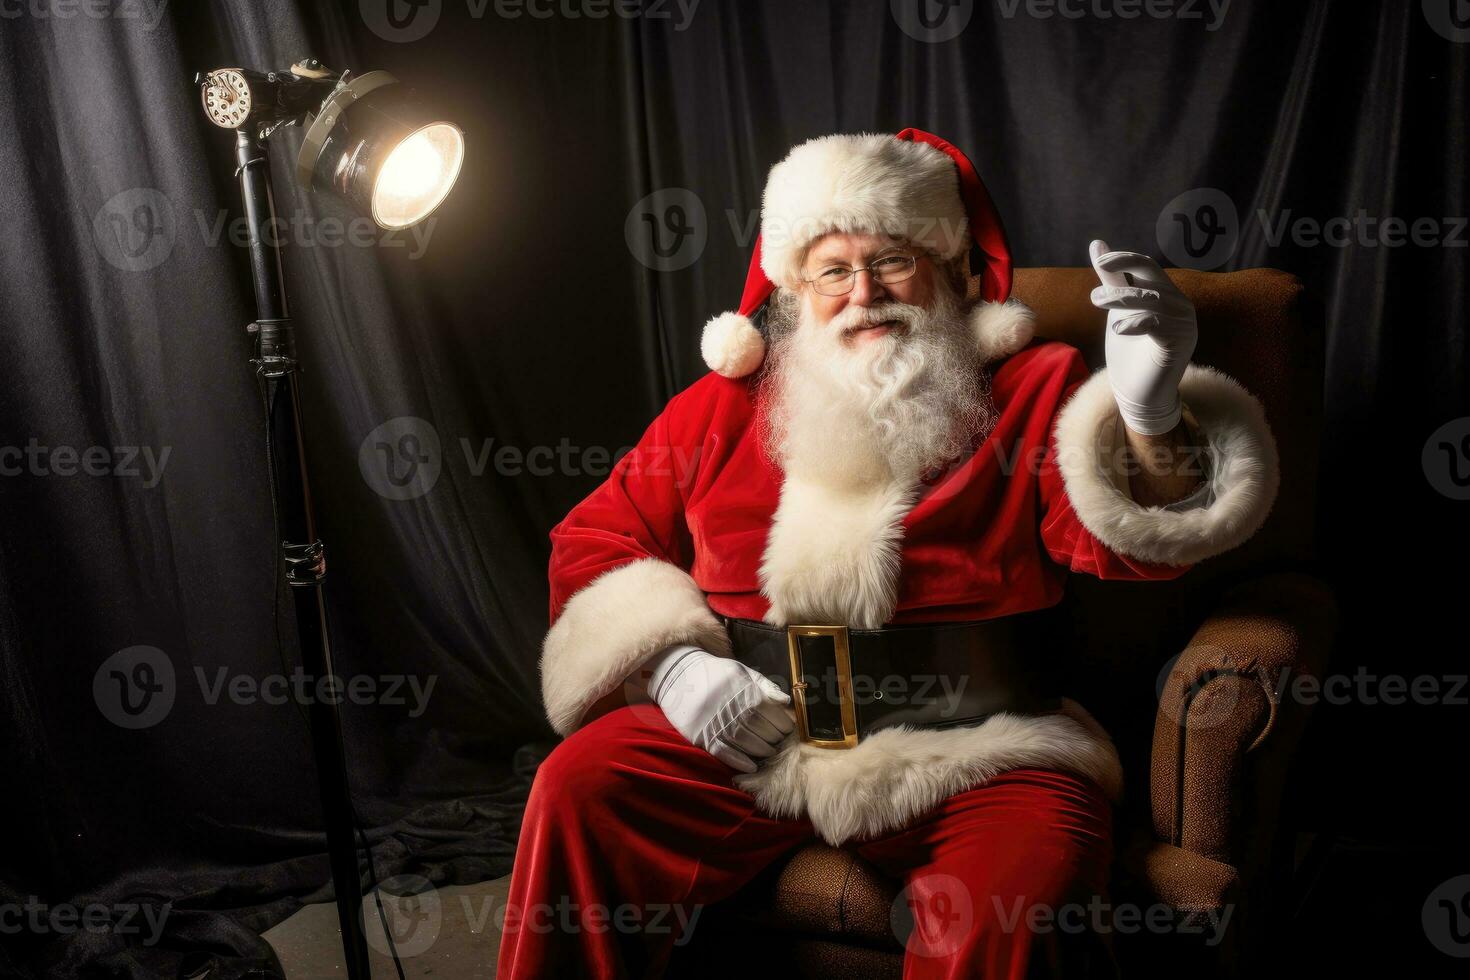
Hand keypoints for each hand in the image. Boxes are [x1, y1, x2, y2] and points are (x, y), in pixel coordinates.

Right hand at [645, 645, 794, 772]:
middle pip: (758, 727)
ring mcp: (712, 721)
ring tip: (769, 752)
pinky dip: (739, 761)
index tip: (788, 729)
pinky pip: (722, 752)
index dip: (781, 722)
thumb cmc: (715, 673)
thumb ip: (765, 685)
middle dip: (773, 738)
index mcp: (740, 688)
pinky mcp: (700, 735)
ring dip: (760, 750)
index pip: (768, 710)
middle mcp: (727, 705)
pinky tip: (751, 766)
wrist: (678, 675)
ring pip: (743, 741)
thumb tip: (786, 701)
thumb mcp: (741, 671)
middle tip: (780, 743)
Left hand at [1088, 239, 1197, 434]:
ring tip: (1096, 301)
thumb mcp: (1117, 310)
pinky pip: (1156, 325)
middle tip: (1097, 276)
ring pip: (1150, 299)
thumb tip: (1097, 244)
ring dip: (1120, 298)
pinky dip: (1135, 323)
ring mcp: (1183, 324)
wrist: (1138, 393)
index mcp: (1167, 294)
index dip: (1125, 259)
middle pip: (1152, 275)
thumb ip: (1111, 279)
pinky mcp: (1178, 343)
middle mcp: (1180, 305)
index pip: (1148, 266)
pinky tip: (1118, 329)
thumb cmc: (1128, 351)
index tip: (1099, 260)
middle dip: (1124, 269)